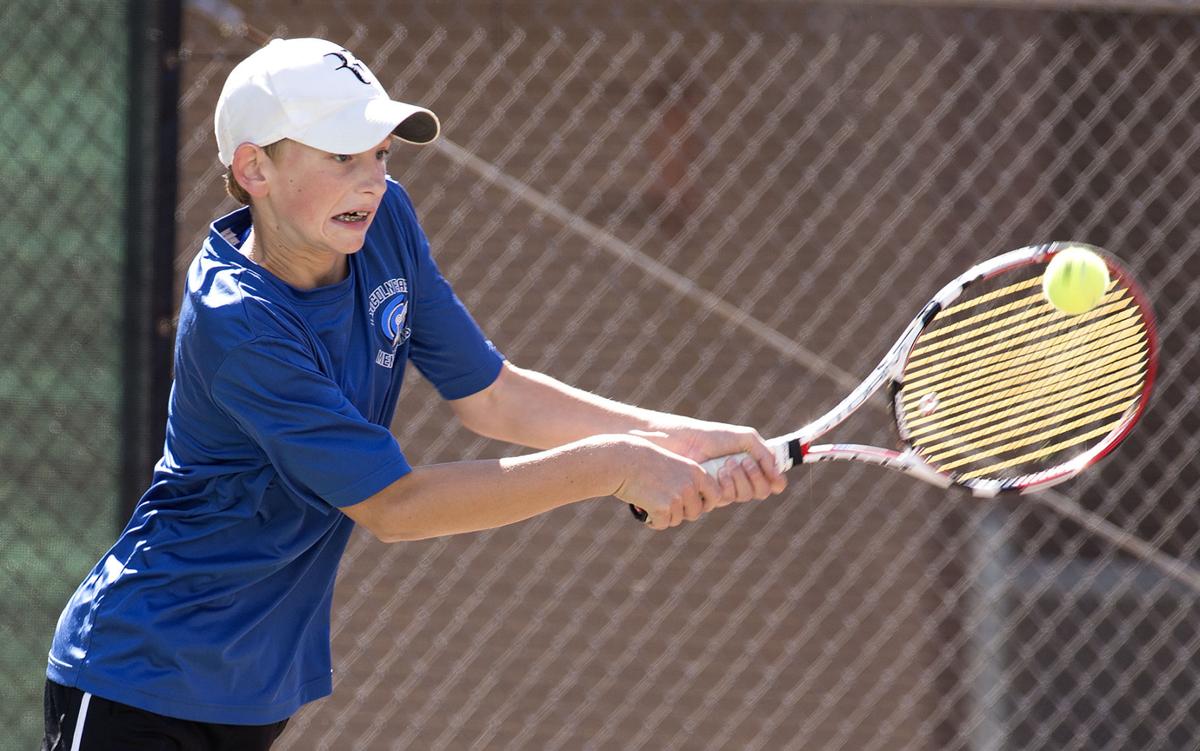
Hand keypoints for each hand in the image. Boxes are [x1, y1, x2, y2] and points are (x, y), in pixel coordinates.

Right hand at [607, 435, 722, 530]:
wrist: (623, 461)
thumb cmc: (643, 462)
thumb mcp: (672, 465)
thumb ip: (686, 481)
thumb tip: (696, 505)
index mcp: (696, 472)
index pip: (716, 495)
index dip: (705, 503)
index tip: (693, 504)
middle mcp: (690, 485)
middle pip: (695, 513)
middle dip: (681, 513)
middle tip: (664, 505)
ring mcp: (677, 497)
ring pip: (676, 519)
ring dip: (664, 516)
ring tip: (649, 502)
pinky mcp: (663, 508)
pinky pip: (662, 524)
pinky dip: (652, 521)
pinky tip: (643, 509)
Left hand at [630, 420, 786, 507]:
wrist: (675, 440)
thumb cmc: (705, 436)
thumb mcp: (742, 438)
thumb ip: (764, 454)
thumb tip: (780, 481)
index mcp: (746, 467)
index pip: (769, 483)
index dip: (771, 478)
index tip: (763, 465)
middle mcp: (735, 481)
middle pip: (759, 492)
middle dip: (753, 475)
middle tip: (739, 460)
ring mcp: (719, 490)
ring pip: (742, 497)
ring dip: (738, 479)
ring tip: (725, 463)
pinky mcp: (703, 498)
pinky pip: (723, 501)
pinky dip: (724, 485)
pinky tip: (714, 472)